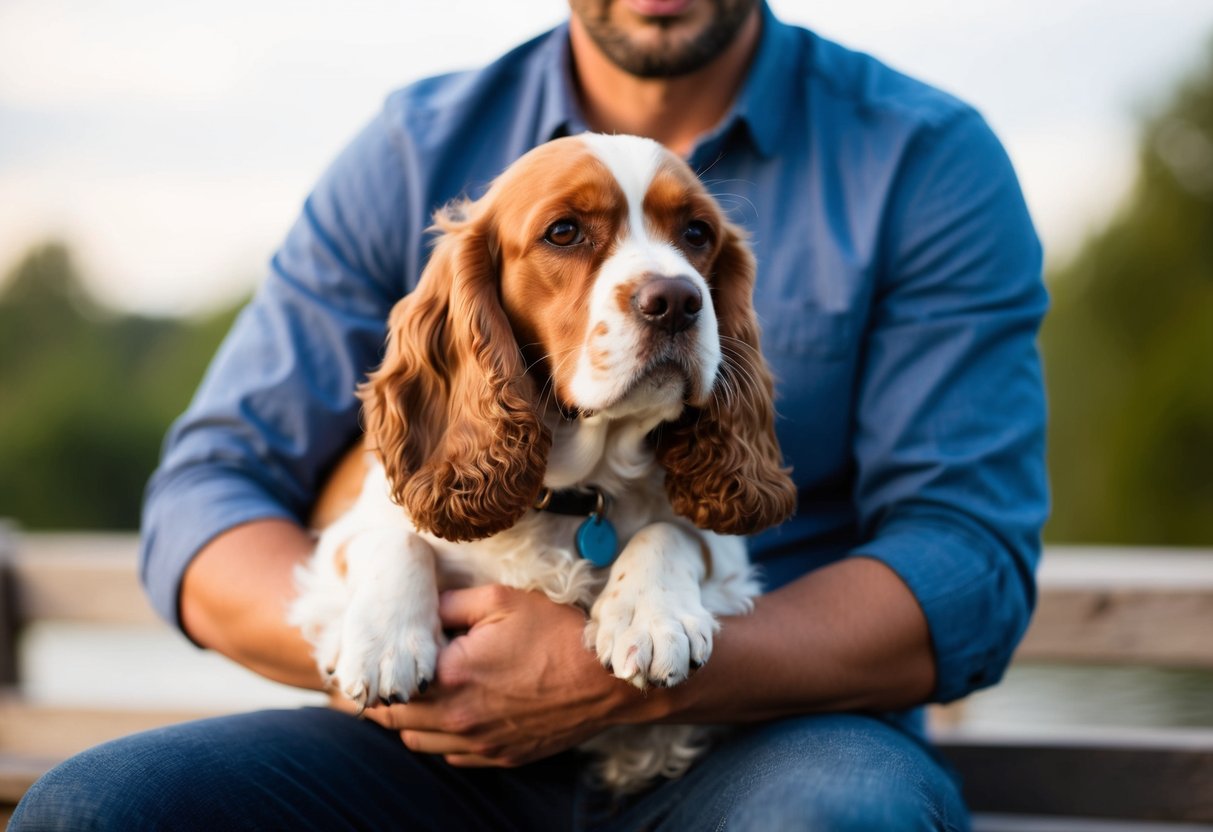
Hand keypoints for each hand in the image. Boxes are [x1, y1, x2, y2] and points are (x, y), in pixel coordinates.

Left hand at [361, 585, 646, 766]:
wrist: (605, 680)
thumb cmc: (555, 634)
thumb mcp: (501, 601)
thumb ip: (451, 602)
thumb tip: (423, 607)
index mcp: (451, 674)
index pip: (390, 681)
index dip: (377, 669)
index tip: (375, 657)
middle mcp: (458, 716)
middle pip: (395, 717)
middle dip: (384, 697)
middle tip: (384, 678)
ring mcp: (479, 742)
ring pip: (417, 741)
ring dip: (408, 720)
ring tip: (416, 696)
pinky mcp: (500, 756)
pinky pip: (451, 755)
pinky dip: (441, 737)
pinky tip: (452, 714)